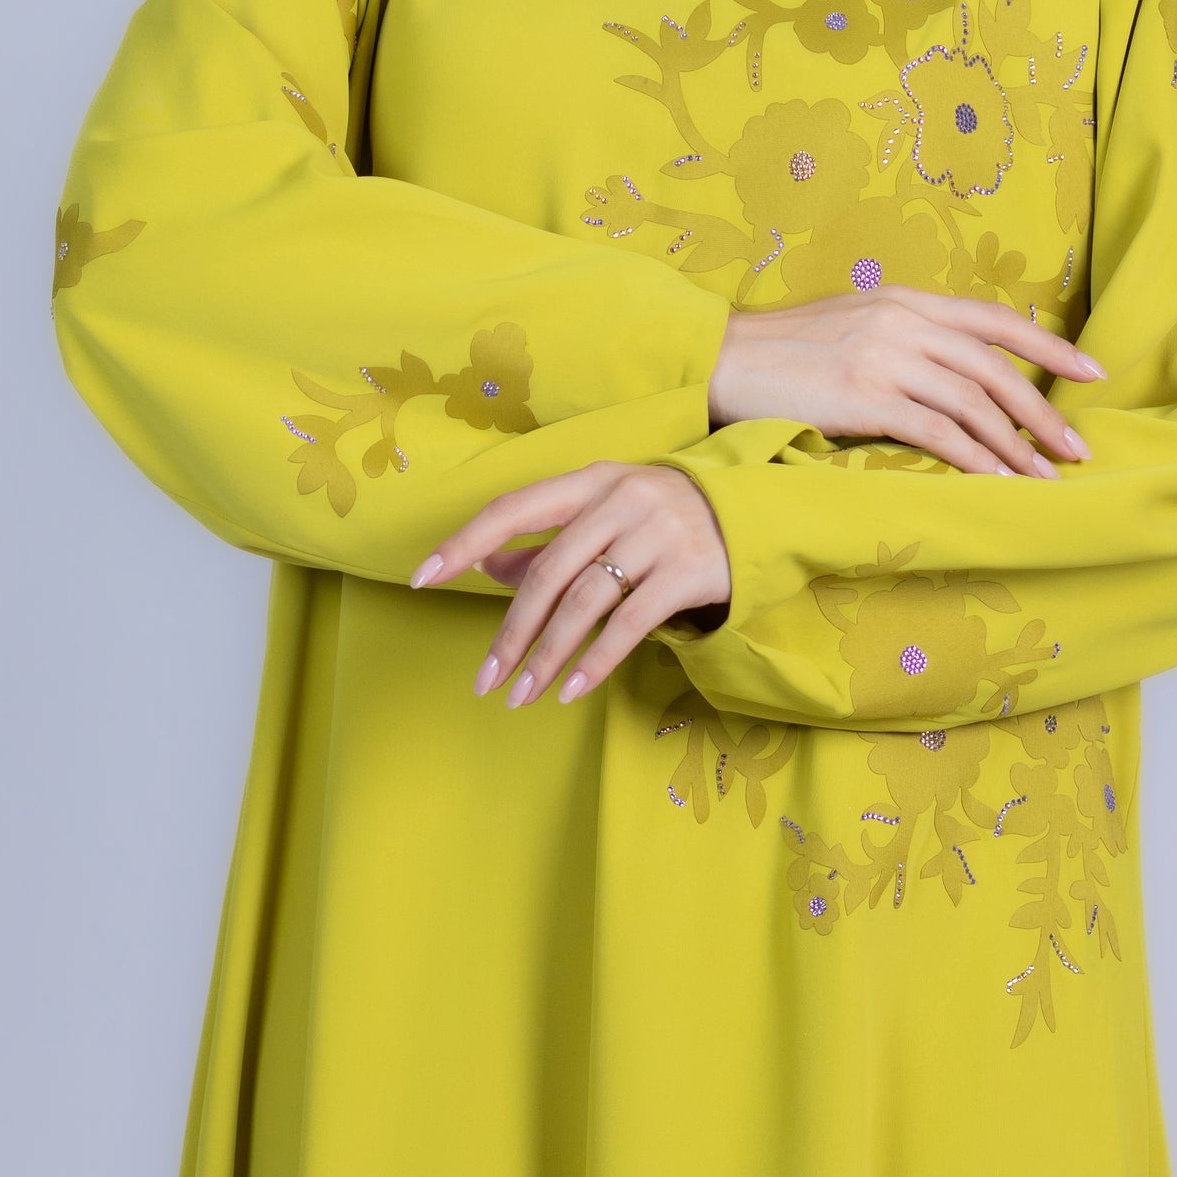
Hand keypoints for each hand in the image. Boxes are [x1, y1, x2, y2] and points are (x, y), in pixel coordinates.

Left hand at [409, 463, 730, 709]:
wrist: (753, 515)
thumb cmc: (661, 517)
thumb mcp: (605, 513)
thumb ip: (547, 541)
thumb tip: (482, 565)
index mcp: (590, 480)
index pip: (514, 508)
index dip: (465, 542)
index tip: (423, 577)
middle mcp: (620, 500)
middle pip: (548, 572)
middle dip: (512, 632)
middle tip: (486, 680)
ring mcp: (657, 534)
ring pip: (585, 602)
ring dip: (547, 655)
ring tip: (522, 695)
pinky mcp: (687, 572)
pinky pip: (630, 624)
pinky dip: (596, 661)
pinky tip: (571, 689)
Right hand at [707, 285, 1104, 477]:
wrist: (720, 358)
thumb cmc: (783, 349)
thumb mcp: (853, 321)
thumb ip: (904, 333)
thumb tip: (952, 365)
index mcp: (905, 299)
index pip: (994, 320)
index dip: (1049, 346)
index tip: (1091, 371)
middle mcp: (903, 321)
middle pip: (995, 368)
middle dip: (1043, 413)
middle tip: (1078, 448)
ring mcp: (885, 357)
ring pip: (974, 404)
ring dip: (1017, 446)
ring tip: (1044, 479)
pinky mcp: (865, 397)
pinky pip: (937, 432)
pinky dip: (974, 459)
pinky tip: (995, 483)